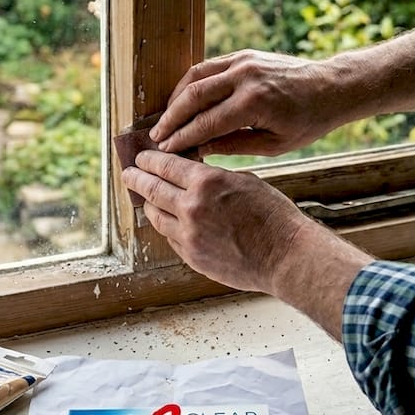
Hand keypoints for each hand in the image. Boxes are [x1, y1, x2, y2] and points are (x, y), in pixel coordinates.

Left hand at [121, 150, 360, 296]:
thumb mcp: (245, 181)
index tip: (141, 157)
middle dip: (137, 179)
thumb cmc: (273, 216)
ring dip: (149, 204)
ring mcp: (188, 235)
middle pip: (152, 189)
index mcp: (207, 182)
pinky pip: (170, 237)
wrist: (286, 257)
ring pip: (156, 216)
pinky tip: (167, 220)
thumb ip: (214, 178)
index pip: (166, 165)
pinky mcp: (192, 257)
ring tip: (145, 198)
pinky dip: (166, 226)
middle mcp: (192, 207)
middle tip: (128, 174)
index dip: (149, 160)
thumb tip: (194, 176)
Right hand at [149, 50, 349, 156]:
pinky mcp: (244, 54)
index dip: (182, 138)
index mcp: (254, 103)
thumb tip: (199, 149)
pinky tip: (183, 100)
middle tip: (157, 136)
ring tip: (166, 119)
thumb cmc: (307, 122)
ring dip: (175, 98)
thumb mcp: (274, 144)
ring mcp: (243, 61)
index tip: (166, 150)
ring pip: (195, 76)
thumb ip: (233, 145)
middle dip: (171, 118)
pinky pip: (208, 67)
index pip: (206, 122)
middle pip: (192, 96)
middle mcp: (245, 77)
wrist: (331, 87)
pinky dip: (191, 83)